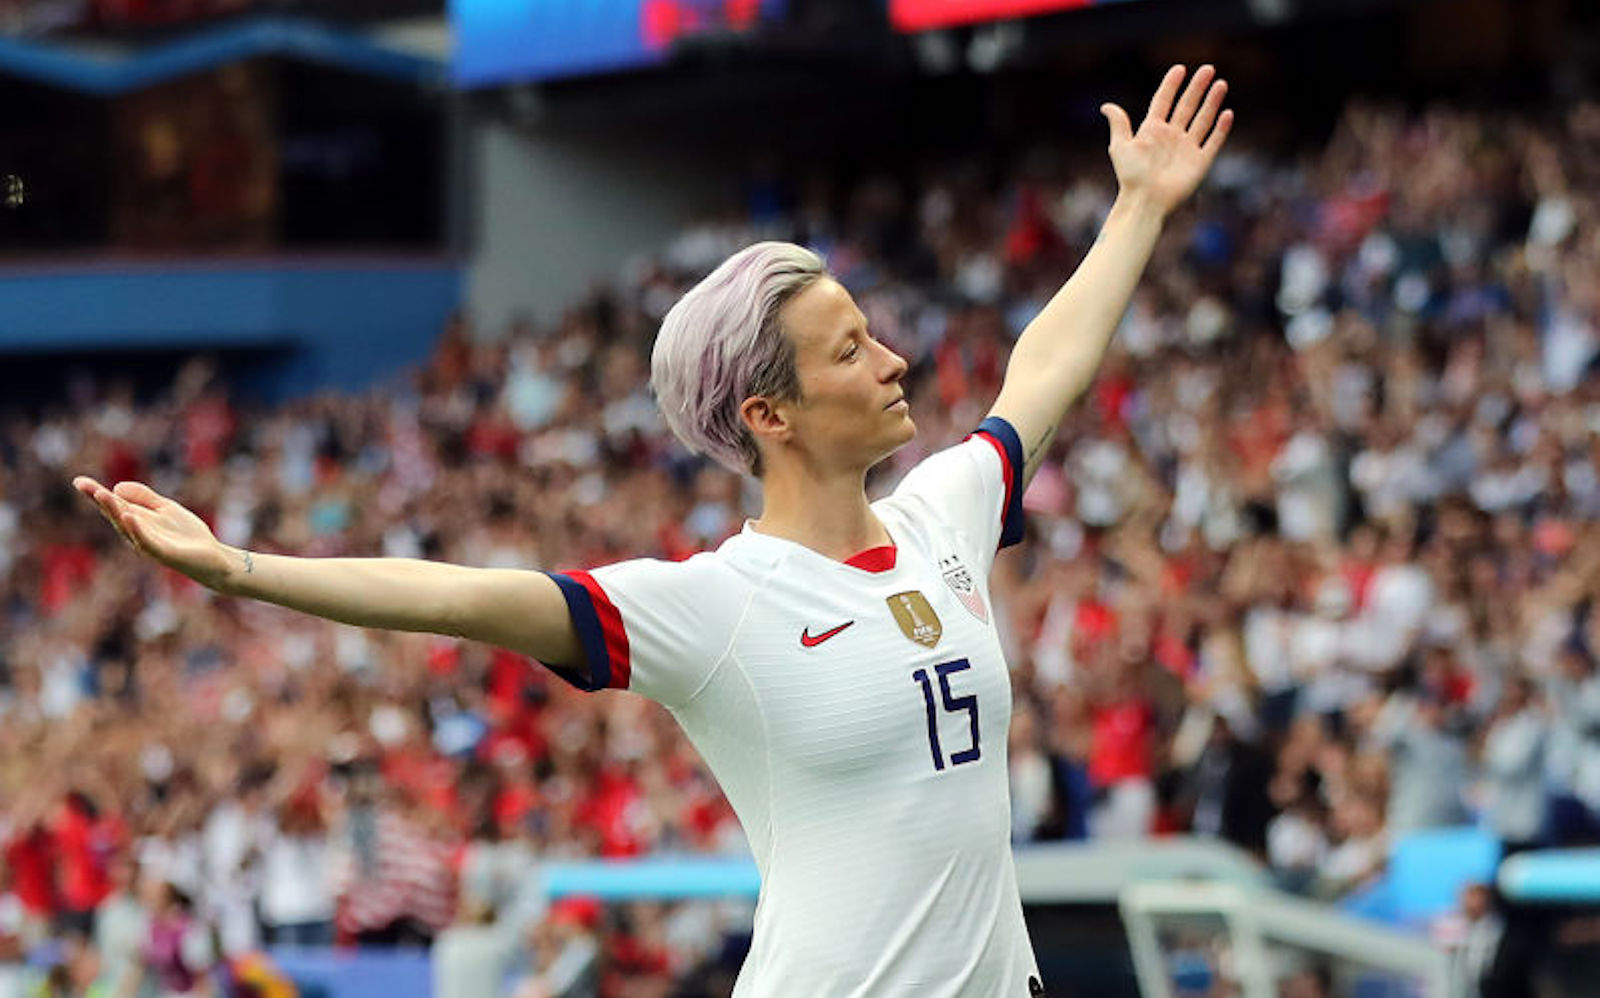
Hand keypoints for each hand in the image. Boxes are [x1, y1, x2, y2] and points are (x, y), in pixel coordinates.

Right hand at [72, 476, 233, 589]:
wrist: (213, 558)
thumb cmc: (187, 535)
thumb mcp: (165, 508)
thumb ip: (144, 497)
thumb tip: (116, 486)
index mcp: (136, 521)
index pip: (114, 505)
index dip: (96, 494)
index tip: (78, 481)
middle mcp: (137, 534)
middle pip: (115, 514)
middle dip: (100, 500)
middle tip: (85, 486)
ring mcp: (149, 544)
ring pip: (126, 527)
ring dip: (114, 511)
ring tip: (102, 494)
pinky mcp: (164, 553)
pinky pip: (146, 541)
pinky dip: (136, 530)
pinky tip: (129, 517)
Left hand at [1101, 64, 1232, 215]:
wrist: (1145, 201)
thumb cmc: (1131, 176)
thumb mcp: (1120, 146)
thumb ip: (1119, 124)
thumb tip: (1106, 106)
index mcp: (1152, 130)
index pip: (1164, 101)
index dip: (1171, 85)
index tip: (1180, 69)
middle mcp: (1171, 136)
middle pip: (1187, 106)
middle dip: (1197, 87)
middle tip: (1208, 69)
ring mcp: (1187, 148)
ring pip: (1202, 119)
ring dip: (1212, 102)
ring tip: (1220, 83)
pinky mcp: (1200, 162)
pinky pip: (1213, 141)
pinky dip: (1221, 128)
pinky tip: (1227, 113)